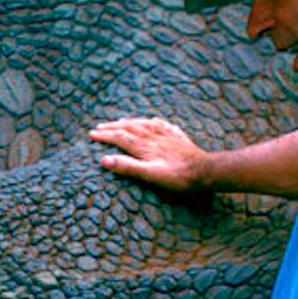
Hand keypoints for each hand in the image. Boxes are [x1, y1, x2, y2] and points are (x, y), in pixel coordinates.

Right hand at [90, 116, 213, 192]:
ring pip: (145, 124)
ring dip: (131, 122)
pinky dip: (154, 122)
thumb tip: (104, 160)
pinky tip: (154, 121)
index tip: (91, 134)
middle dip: (113, 126)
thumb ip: (128, 167)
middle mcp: (155, 137)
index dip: (105, 136)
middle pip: (130, 128)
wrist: (206, 172)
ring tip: (122, 120)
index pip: (120, 138)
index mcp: (145, 147)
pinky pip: (163, 126)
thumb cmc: (179, 178)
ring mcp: (167, 137)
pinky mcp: (179, 139)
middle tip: (99, 126)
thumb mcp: (151, 175)